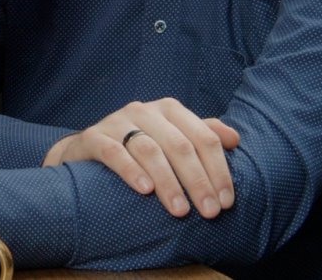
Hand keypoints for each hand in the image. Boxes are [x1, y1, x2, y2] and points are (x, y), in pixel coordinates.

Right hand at [42, 98, 239, 218]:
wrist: (87, 148)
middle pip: (180, 145)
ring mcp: (117, 122)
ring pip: (149, 150)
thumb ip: (201, 135)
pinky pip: (114, 152)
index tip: (226, 202)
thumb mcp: (171, 137)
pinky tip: (145, 190)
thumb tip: (234, 139)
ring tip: (180, 210)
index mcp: (169, 110)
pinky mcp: (93, 137)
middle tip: (209, 212)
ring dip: (169, 182)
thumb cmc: (138, 147)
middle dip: (198, 181)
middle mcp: (144, 111)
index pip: (203, 137)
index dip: (219, 170)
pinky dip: (131, 170)